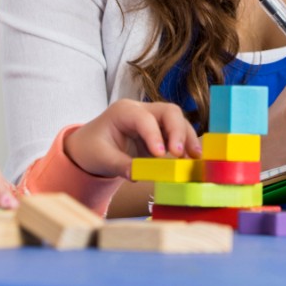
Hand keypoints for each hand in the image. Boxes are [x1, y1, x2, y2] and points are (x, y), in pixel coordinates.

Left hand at [64, 98, 201, 178]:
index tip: (160, 154)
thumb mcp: (101, 158)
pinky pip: (178, 134)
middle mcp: (143, 111)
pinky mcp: (161, 133)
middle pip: (168, 112)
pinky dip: (186, 145)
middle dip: (178, 131)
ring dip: (187, 138)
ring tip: (194, 157)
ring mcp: (154, 120)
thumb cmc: (93, 148)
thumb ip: (120, 165)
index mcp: (124, 111)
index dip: (154, 135)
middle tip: (180, 154)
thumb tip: (137, 175)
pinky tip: (192, 159)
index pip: (144, 119)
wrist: (91, 146)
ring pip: (178, 121)